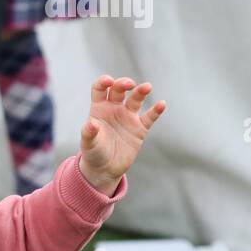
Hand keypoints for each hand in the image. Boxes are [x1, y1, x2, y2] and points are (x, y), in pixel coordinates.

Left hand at [78, 75, 166, 193]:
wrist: (105, 168)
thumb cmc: (93, 153)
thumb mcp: (88, 143)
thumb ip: (89, 132)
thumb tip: (91, 123)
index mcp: (99, 109)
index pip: (99, 88)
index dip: (104, 81)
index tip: (109, 81)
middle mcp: (114, 109)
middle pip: (119, 90)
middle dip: (123, 84)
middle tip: (129, 84)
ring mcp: (128, 117)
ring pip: (136, 99)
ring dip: (141, 92)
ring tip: (147, 87)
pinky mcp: (140, 128)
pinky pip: (150, 117)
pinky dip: (156, 110)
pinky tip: (161, 104)